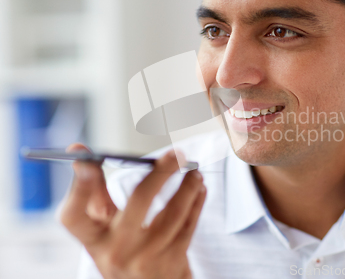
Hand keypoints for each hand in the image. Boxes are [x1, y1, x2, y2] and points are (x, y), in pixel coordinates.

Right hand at [61, 143, 205, 278]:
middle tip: (176, 154)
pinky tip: (199, 188)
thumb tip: (80, 154)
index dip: (79, 187)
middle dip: (162, 173)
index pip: (74, 215)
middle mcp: (116, 251)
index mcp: (93, 240)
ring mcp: (146, 258)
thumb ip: (95, 195)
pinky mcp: (172, 261)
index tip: (87, 161)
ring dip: (188, 186)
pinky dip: (197, 202)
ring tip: (194, 169)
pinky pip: (189, 224)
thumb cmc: (123, 251)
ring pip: (174, 212)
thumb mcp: (102, 232)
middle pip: (140, 201)